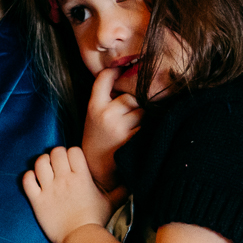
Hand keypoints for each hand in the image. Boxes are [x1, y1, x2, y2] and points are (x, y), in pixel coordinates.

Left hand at [22, 146, 112, 242]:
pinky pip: (27, 180)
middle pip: (55, 152)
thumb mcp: (111, 203)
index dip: (72, 153)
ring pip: (40, 162)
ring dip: (41, 163)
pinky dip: (29, 177)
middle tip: (58, 165)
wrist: (80, 239)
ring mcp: (49, 189)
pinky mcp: (37, 200)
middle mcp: (64, 180)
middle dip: (56, 156)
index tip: (72, 162)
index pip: (73, 150)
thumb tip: (132, 184)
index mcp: (81, 177)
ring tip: (45, 170)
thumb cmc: (96, 220)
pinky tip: (34, 181)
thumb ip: (121, 191)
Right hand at [80, 66, 141, 191]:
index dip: (115, 71)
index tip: (123, 69)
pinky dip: (149, 129)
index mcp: (94, 107)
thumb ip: (107, 99)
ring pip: (143, 109)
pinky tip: (142, 136)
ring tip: (134, 128)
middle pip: (131, 96)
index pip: (104, 78)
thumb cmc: (98, 142)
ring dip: (144, 116)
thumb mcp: (93, 118)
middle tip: (131, 115)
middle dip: (135, 103)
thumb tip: (131, 77)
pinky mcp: (132, 139)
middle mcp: (106, 115)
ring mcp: (120, 127)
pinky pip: (148, 125)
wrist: (97, 173)